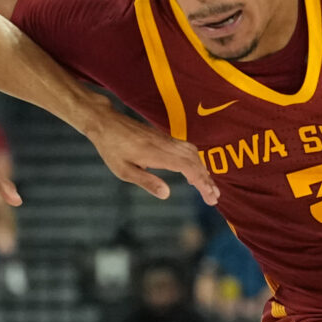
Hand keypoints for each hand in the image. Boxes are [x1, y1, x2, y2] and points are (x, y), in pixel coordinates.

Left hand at [89, 113, 218, 204]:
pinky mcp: (164, 137)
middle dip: (207, 180)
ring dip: (203, 170)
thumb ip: (146, 182)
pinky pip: (186, 148)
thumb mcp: (123, 170)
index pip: (188, 168)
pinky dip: (195, 160)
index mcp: (157, 154)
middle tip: (214, 198)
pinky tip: (195, 170)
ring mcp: (166, 139)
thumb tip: (166, 194)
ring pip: (192, 153)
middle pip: (195, 161)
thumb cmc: (112, 148)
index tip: (209, 196)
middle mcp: (166, 145)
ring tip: (208, 187)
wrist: (107, 123)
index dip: (201, 182)